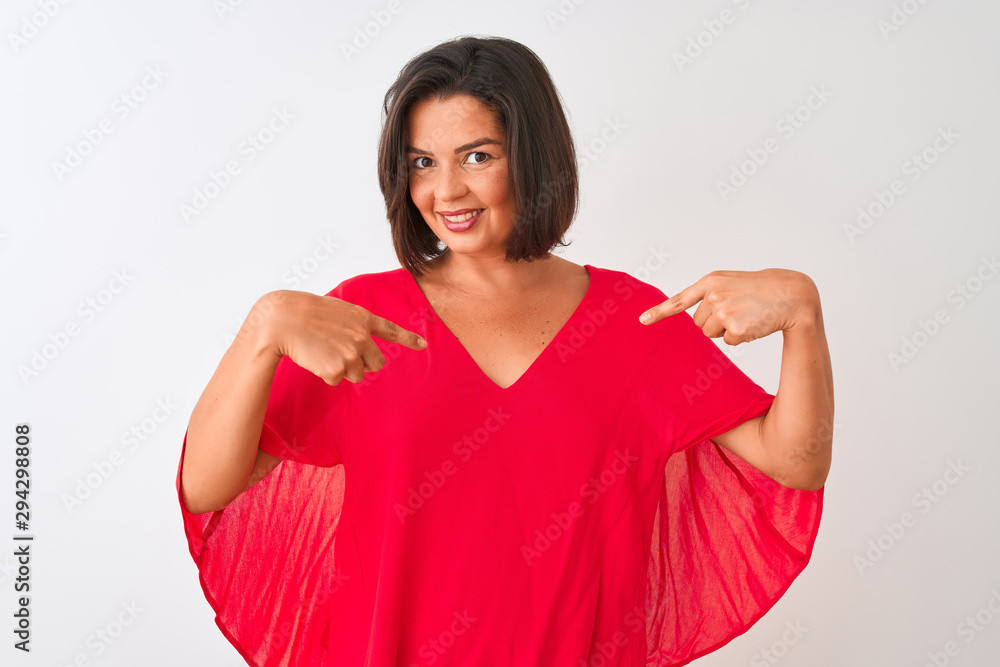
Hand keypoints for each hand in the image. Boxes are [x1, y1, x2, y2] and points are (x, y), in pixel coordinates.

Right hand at [249, 290, 427, 384]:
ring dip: (342, 369)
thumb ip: (355, 324)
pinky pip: (336, 380)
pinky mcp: (338, 368)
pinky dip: (325, 374)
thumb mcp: (337, 310)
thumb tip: (364, 341)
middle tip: (339, 353)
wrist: (282, 319)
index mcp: (363, 318)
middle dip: (362, 364)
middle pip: (376, 364)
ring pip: (357, 375)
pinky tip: (314, 358)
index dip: (409, 339)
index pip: (391, 330)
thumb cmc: (305, 313)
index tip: (422, 345)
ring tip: (322, 352)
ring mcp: (351, 353)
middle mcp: (362, 336)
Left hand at [638, 269, 819, 344]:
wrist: (791, 294)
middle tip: (737, 311)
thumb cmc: (760, 289)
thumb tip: (697, 321)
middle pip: (699, 324)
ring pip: (711, 334)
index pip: (679, 300)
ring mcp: (723, 311)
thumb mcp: (731, 284)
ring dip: (726, 331)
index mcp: (711, 281)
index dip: (659, 312)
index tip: (642, 321)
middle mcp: (713, 295)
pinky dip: (740, 337)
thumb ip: (711, 295)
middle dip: (714, 322)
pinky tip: (754, 323)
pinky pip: (728, 341)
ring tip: (746, 315)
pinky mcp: (734, 327)